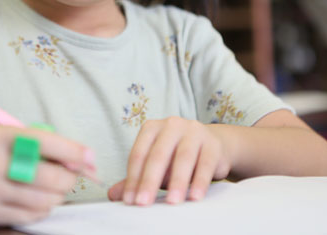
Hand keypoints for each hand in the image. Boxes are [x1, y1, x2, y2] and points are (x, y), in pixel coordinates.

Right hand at [0, 125, 95, 225]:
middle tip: (71, 175)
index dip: (73, 151)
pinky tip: (35, 198)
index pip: (44, 142)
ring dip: (57, 195)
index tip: (90, 157)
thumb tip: (87, 160)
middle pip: (48, 177)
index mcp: (0, 137)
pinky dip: (43, 208)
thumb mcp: (15, 138)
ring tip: (50, 187)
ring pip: (45, 200)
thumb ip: (49, 145)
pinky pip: (33, 215)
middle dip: (69, 178)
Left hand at [107, 117, 231, 205]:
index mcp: (152, 128)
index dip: (133, 178)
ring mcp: (193, 131)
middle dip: (149, 181)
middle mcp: (171, 125)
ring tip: (172, 202)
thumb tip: (113, 195)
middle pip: (158, 155)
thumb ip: (136, 178)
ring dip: (177, 182)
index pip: (139, 154)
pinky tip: (194, 196)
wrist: (213, 146)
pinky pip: (205, 163)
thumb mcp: (156, 167)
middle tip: (144, 203)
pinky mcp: (212, 142)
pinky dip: (200, 181)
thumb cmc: (177, 157)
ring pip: (183, 157)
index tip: (130, 200)